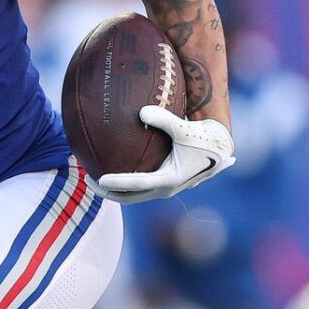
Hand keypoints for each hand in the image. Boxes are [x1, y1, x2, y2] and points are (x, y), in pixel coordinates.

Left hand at [96, 106, 235, 203]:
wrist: (221, 148)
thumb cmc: (204, 137)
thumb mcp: (185, 128)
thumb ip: (164, 120)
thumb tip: (142, 111)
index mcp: (169, 180)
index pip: (136, 185)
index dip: (116, 183)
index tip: (98, 179)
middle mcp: (165, 188)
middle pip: (129, 197)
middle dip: (107, 191)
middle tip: (87, 180)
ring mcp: (164, 188)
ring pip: (133, 195)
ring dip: (114, 189)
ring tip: (93, 177)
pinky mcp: (165, 182)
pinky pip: (140, 186)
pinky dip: (125, 182)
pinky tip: (113, 166)